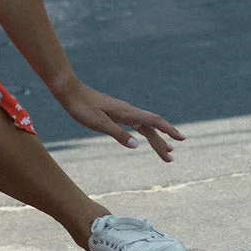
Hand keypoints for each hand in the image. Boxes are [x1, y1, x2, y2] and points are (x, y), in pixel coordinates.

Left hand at [51, 76, 184, 161]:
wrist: (69, 91)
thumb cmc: (82, 107)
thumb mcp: (99, 123)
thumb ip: (118, 134)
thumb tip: (137, 145)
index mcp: (127, 113)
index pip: (153, 122)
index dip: (168, 130)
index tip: (181, 139)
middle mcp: (128, 111)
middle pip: (151, 127)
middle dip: (162, 143)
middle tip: (171, 159)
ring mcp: (122, 111)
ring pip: (143, 126)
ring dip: (154, 139)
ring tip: (164, 151)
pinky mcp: (115, 113)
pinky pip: (135, 124)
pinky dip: (143, 132)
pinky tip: (143, 138)